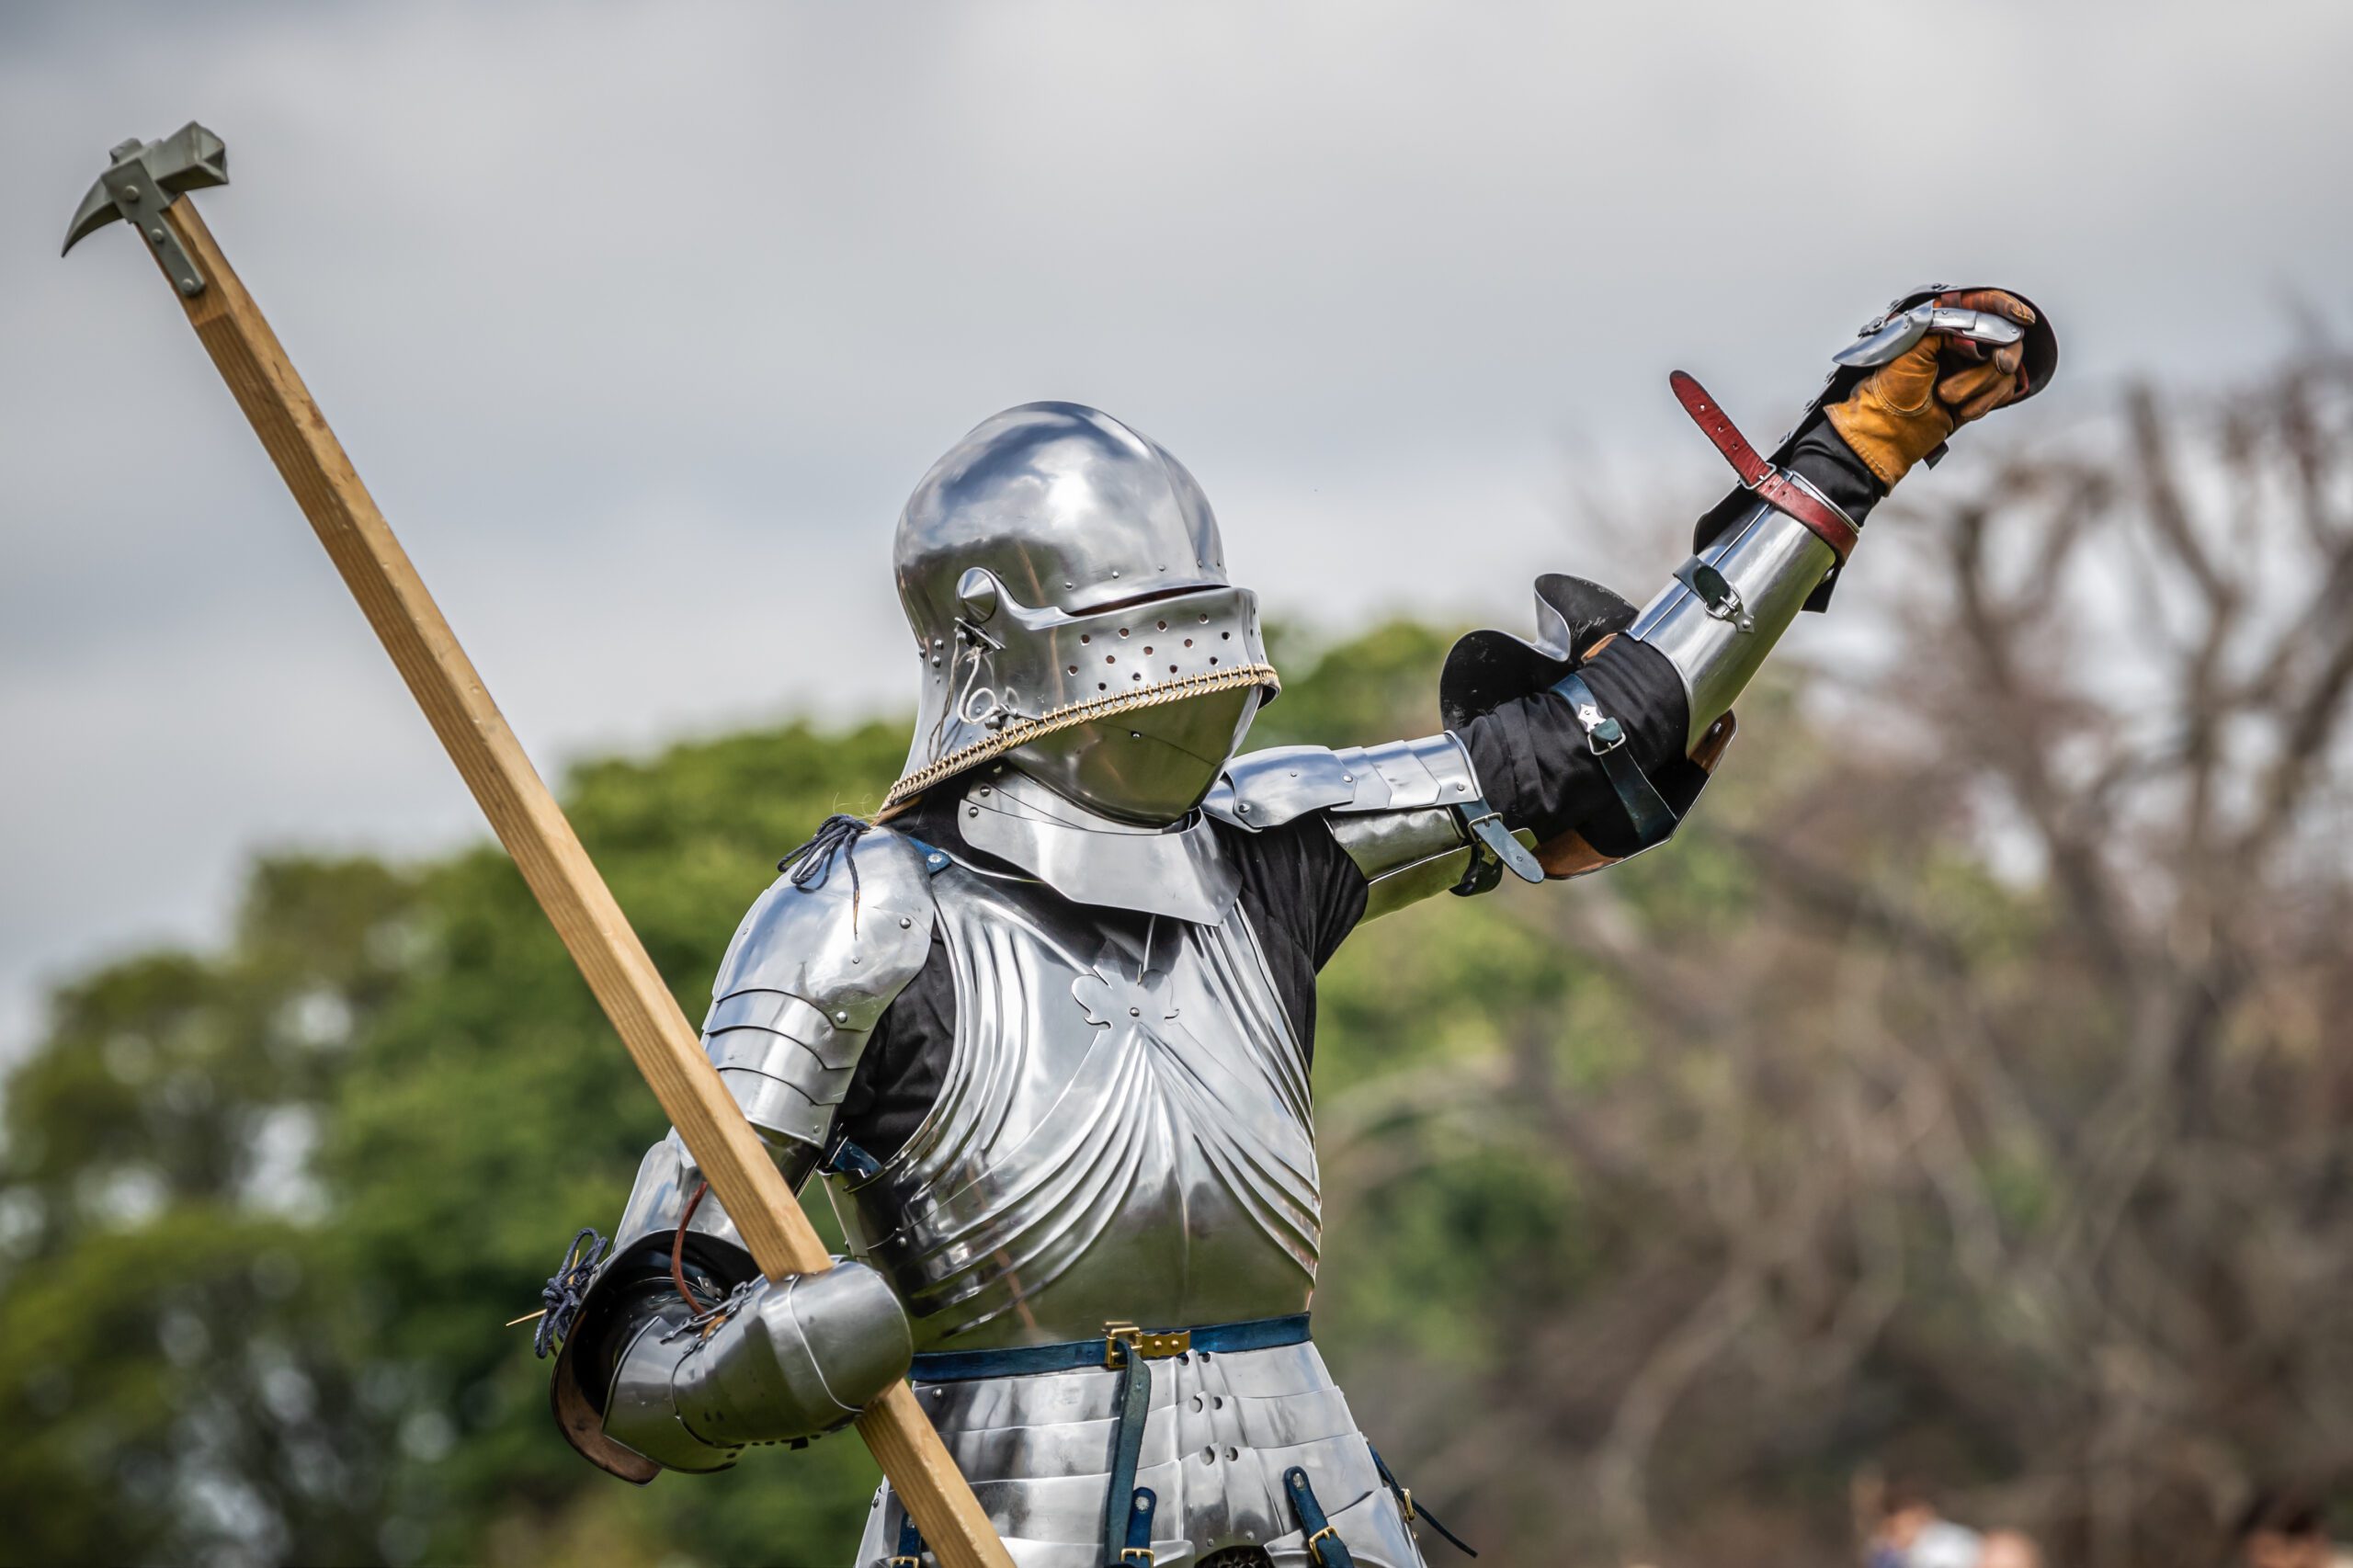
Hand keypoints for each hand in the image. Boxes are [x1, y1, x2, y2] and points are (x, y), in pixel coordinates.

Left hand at [1827, 288, 2038, 486]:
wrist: (1890, 430)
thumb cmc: (1892, 390)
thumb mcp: (1911, 350)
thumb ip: (1943, 329)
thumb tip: (1972, 331)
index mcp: (1943, 325)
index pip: (1983, 305)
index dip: (2006, 307)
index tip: (2022, 317)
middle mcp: (1962, 342)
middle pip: (2005, 337)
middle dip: (2000, 355)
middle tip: (2000, 364)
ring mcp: (1974, 367)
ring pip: (2006, 367)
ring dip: (1980, 385)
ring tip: (1948, 397)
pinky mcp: (1981, 392)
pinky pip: (2005, 389)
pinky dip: (1986, 401)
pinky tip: (1963, 410)